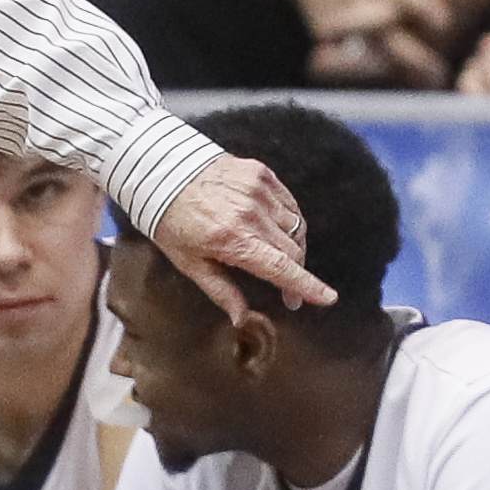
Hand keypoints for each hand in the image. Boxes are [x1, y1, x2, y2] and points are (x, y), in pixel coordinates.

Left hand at [148, 155, 333, 322]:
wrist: (161, 171)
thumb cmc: (171, 221)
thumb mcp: (189, 263)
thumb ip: (221, 291)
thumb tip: (241, 318)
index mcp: (233, 240)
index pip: (281, 268)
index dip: (307, 285)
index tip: (327, 298)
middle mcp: (251, 215)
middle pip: (293, 250)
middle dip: (295, 273)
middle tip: (289, 290)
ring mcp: (259, 191)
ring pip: (295, 227)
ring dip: (293, 246)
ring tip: (276, 257)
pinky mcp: (261, 174)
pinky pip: (288, 204)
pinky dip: (288, 220)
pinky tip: (275, 230)